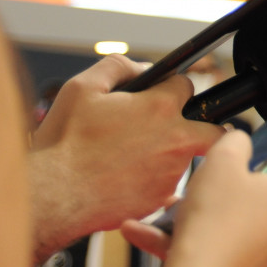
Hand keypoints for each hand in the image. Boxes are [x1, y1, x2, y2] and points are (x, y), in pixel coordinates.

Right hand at [27, 55, 223, 263]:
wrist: (51, 196)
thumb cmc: (64, 143)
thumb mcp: (83, 87)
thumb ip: (118, 67)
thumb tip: (142, 68)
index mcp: (161, 108)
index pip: (187, 86)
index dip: (170, 88)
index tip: (158, 96)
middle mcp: (175, 140)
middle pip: (214, 129)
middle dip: (203, 126)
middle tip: (177, 129)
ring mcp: (171, 173)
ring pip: (185, 157)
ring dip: (170, 154)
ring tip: (131, 157)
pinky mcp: (160, 200)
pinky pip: (168, 186)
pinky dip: (154, 181)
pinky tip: (126, 179)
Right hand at [125, 130, 266, 266]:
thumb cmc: (214, 225)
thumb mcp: (222, 161)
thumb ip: (235, 141)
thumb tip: (240, 142)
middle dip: (239, 180)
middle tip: (216, 175)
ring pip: (238, 218)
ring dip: (208, 209)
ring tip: (174, 206)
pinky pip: (219, 244)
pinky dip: (191, 236)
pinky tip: (150, 231)